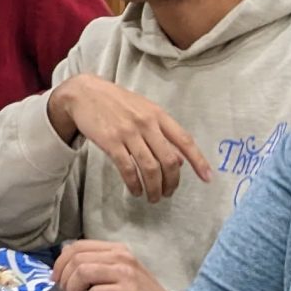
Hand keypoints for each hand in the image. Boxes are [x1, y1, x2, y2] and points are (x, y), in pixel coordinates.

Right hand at [46, 72, 212, 201]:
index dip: (198, 161)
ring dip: (154, 188)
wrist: (84, 93)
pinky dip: (134, 184)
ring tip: (153, 197)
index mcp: (158, 114)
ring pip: (150, 168)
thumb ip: (161, 131)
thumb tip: (179, 160)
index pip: (184, 140)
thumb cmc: (116, 102)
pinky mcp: (111, 141)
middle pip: (169, 160)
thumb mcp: (143, 109)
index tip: (207, 178)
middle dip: (171, 183)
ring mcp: (128, 132)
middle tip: (168, 193)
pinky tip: (136, 190)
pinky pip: (128, 169)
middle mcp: (146, 123)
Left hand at [50, 239, 177, 290]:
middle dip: (65, 280)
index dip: (60, 263)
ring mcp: (125, 274)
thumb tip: (65, 271)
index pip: (77, 246)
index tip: (57, 280)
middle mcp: (121, 257)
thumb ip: (97, 268)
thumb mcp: (119, 275)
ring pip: (82, 273)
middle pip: (76, 259)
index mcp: (116, 250)